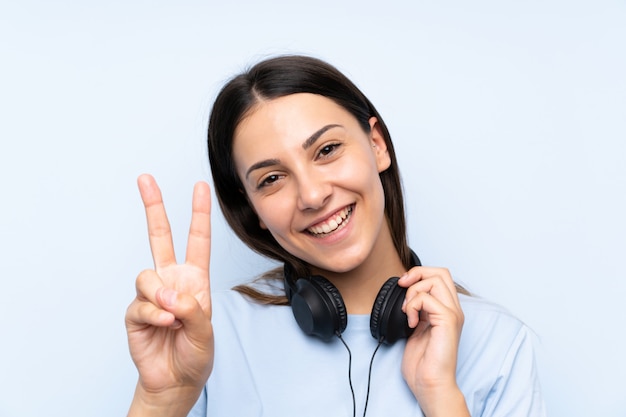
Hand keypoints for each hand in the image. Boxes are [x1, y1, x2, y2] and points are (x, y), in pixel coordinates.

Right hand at [125, 174, 213, 414]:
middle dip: (153, 207)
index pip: (197, 240)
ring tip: (172, 316)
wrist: (176, 380)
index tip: (200, 187)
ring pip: (146, 276)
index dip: (199, 213)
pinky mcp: (135, 312)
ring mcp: (151, 295)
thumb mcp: (206, 331)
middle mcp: (171, 281)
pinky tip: (164, 325)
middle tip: (146, 179)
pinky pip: (139, 304)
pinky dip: (152, 315)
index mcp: (194, 279)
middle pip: (159, 237)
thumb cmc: (196, 354)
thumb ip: (193, 309)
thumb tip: (169, 295)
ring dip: (159, 296)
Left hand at [398, 267, 467, 415]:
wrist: (430, 384)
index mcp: (447, 310)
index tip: (403, 285)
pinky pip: (427, 298)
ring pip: (436, 280)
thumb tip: (405, 292)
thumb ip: (416, 309)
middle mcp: (453, 309)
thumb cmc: (423, 362)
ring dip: (413, 291)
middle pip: (441, 272)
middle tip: (402, 287)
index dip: (420, 273)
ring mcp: (452, 315)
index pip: (440, 276)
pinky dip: (412, 306)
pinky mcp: (447, 322)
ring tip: (407, 311)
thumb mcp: (416, 327)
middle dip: (417, 273)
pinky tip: (410, 322)